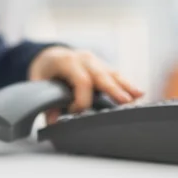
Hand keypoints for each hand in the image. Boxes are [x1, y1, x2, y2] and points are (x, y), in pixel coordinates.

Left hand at [28, 46, 143, 122]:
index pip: (81, 80)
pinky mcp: (102, 66)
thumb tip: (53, 122)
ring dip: (125, 85)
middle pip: (101, 74)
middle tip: (125, 102)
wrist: (49, 55)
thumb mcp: (38, 82)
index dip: (82, 99)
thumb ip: (46, 102)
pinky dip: (126, 84)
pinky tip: (138, 92)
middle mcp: (83, 58)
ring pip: (112, 73)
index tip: (76, 112)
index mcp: (66, 61)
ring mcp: (94, 60)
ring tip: (138, 96)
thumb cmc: (45, 70)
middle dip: (113, 89)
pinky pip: (115, 75)